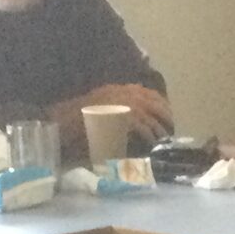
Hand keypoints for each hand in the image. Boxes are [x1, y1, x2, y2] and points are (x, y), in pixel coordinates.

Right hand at [51, 82, 172, 156]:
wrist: (64, 121)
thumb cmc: (78, 119)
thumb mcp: (100, 106)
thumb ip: (116, 107)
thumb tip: (132, 117)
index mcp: (119, 89)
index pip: (148, 93)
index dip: (160, 104)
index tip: (167, 115)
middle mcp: (124, 93)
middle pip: (154, 102)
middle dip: (165, 116)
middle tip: (170, 129)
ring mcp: (124, 104)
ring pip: (151, 115)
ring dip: (159, 129)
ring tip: (164, 140)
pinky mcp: (122, 118)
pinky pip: (143, 127)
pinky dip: (150, 136)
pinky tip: (152, 144)